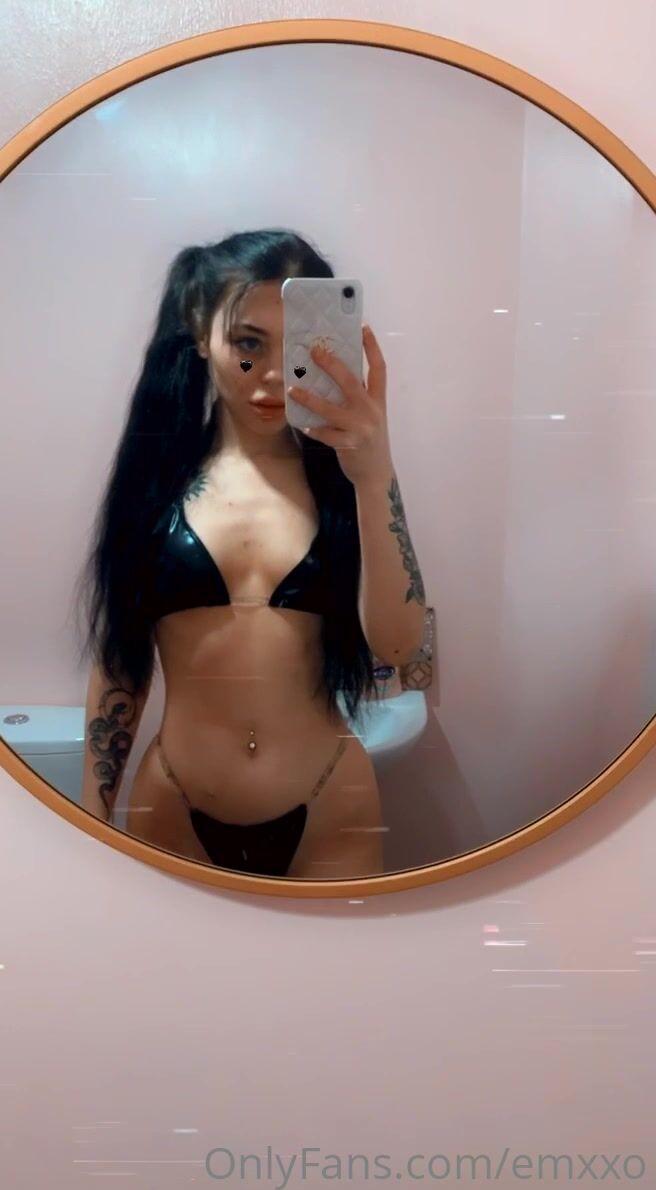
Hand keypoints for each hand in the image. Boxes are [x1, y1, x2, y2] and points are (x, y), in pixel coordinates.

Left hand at [287, 324, 392, 484]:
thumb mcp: (372, 416)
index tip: (363, 328)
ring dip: (310, 398)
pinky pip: (325, 434)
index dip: (372, 348)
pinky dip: (313, 429)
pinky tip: (303, 424)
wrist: (377, 473)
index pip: (379, 368)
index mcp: (379, 401)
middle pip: (351, 381)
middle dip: (332, 365)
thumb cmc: (370, 440)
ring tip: (293, 390)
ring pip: (331, 409)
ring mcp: (360, 428)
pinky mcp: (349, 444)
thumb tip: (335, 375)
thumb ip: (360, 398)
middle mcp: (371, 411)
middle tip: (315, 351)